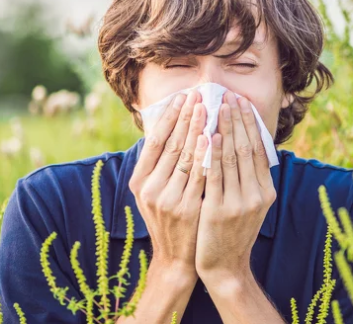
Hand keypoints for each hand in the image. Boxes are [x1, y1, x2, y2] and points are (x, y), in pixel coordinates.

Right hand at [128, 90, 207, 283]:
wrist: (176, 258)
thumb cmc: (169, 218)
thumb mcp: (155, 192)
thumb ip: (159, 164)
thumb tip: (170, 126)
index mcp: (139, 181)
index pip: (155, 141)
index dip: (169, 117)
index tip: (182, 97)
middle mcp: (150, 189)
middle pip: (171, 144)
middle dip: (186, 117)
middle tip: (198, 94)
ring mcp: (167, 199)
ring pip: (185, 157)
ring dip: (197, 129)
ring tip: (207, 107)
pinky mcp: (186, 209)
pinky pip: (199, 175)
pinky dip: (206, 155)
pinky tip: (213, 137)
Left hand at [195, 91, 276, 289]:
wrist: (224, 266)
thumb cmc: (233, 231)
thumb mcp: (250, 204)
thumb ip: (250, 178)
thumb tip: (247, 144)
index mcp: (266, 191)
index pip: (259, 149)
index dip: (251, 124)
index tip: (242, 102)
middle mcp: (256, 195)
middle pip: (247, 148)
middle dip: (238, 119)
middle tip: (230, 96)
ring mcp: (239, 203)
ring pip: (232, 157)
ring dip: (225, 129)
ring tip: (218, 107)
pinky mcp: (218, 210)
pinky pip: (215, 175)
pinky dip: (213, 153)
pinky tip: (208, 136)